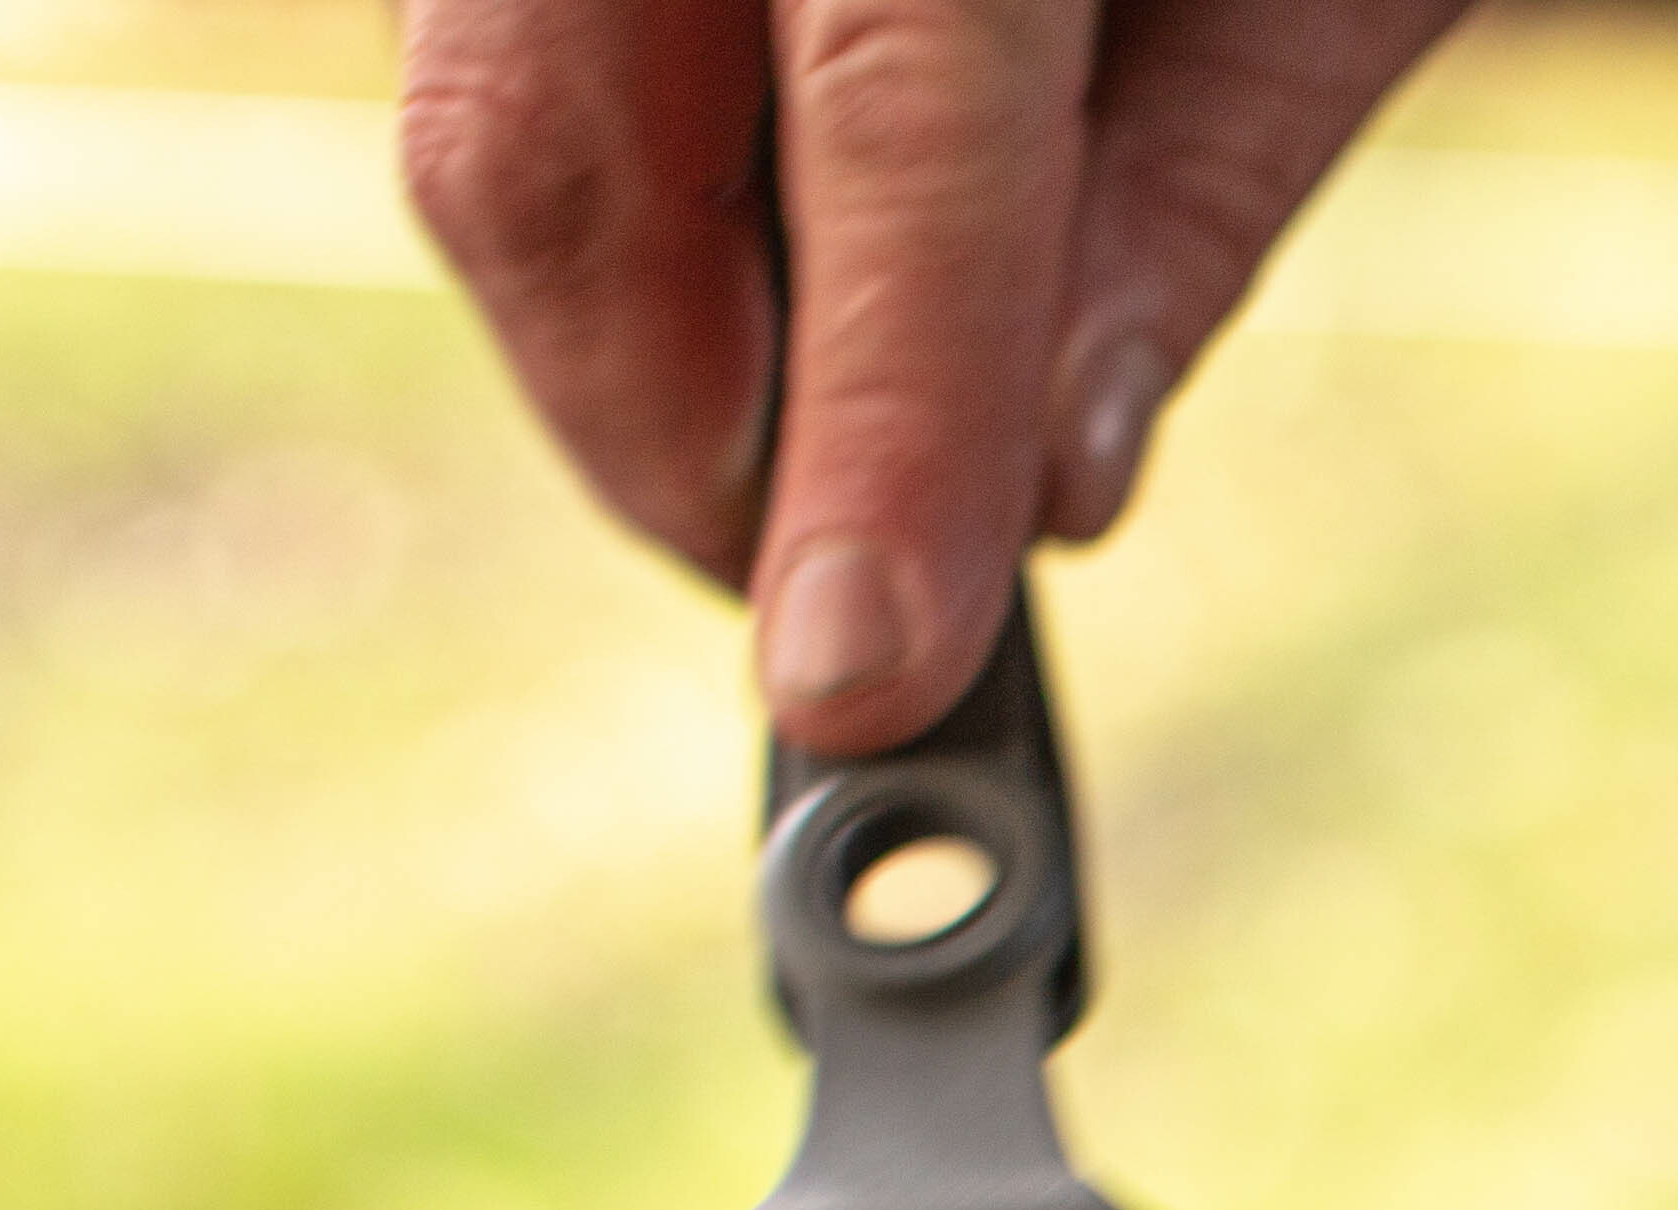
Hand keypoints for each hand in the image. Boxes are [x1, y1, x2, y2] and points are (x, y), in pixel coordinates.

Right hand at [400, 0, 1474, 751]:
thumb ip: (1196, 186)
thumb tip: (1057, 491)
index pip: (901, 115)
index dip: (879, 418)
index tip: (861, 676)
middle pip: (560, 153)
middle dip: (688, 442)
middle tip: (843, 622)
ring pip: (485, 133)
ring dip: (645, 349)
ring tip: (830, 460)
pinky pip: (481, 65)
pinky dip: (618, 216)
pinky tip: (772, 275)